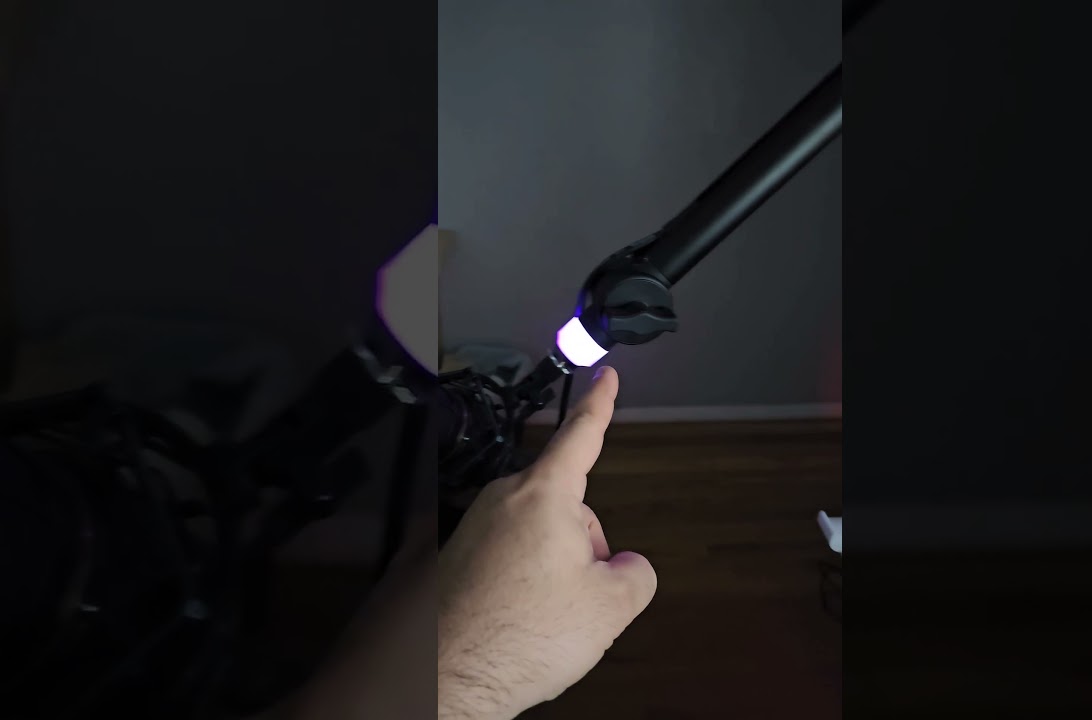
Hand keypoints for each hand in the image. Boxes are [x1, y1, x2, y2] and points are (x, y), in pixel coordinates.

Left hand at [437, 366, 656, 719]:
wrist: (444, 682)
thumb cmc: (518, 637)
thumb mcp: (611, 607)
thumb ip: (635, 574)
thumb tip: (627, 568)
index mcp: (543, 495)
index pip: (580, 435)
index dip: (599, 404)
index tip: (603, 375)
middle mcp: (499, 501)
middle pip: (564, 506)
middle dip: (582, 545)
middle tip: (579, 596)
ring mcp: (468, 528)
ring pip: (534, 537)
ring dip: (549, 570)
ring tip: (540, 620)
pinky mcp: (448, 560)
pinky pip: (502, 561)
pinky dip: (516, 587)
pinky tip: (514, 624)